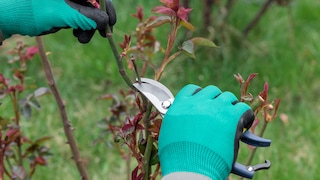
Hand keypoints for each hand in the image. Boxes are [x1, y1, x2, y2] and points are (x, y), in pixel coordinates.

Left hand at [0, 0, 115, 43]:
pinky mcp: (66, 8)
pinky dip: (82, 27)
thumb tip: (105, 21)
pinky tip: (76, 34)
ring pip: (89, 12)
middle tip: (102, 36)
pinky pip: (81, 18)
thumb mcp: (62, 14)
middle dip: (97, 21)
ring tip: (80, 39)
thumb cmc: (33, 11)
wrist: (11, 18)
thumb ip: (85, 16)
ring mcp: (68, 0)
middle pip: (95, 3)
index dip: (106, 6)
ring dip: (89, 28)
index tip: (111, 23)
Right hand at [158, 84, 254, 179]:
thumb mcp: (169, 134)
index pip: (192, 90)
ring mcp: (214, 107)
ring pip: (228, 97)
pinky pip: (243, 108)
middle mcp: (197, 102)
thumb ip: (178, 122)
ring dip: (230, 107)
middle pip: (212, 91)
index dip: (200, 95)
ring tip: (232, 119)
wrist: (190, 167)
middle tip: (219, 113)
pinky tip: (245, 123)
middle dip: (217, 101)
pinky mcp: (230, 116)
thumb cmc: (178, 157)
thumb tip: (187, 123)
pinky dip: (246, 115)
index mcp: (180, 106)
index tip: (204, 103)